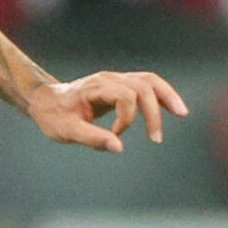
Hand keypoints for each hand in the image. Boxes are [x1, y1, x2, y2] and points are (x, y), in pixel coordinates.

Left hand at [28, 70, 187, 152]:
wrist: (45, 101)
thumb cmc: (54, 116)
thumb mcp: (66, 131)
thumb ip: (92, 138)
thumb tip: (119, 147)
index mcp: (96, 87)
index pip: (126, 96)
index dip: (127, 118)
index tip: (115, 135)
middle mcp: (109, 79)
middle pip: (143, 86)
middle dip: (153, 113)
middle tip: (156, 139)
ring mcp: (116, 80)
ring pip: (149, 80)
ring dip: (167, 96)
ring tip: (182, 113)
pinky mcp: (120, 86)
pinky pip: (146, 85)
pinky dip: (161, 95)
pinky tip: (172, 108)